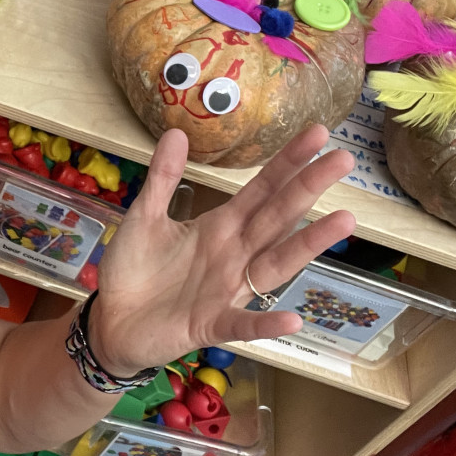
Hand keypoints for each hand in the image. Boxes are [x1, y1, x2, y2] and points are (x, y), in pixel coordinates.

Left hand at [87, 124, 355, 376]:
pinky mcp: (210, 324)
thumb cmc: (134, 269)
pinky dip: (266, 324)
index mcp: (221, 226)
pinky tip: (292, 318)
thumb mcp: (144, 217)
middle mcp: (235, 254)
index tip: (320, 133)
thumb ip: (162, 179)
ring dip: (308, 244)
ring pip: (275, 264)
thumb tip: (176, 132)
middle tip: (344, 159)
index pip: (263, 188)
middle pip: (278, 216)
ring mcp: (227, 290)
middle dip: (309, 188)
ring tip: (344, 220)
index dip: (289, 162)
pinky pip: (242, 324)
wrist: (111, 320)